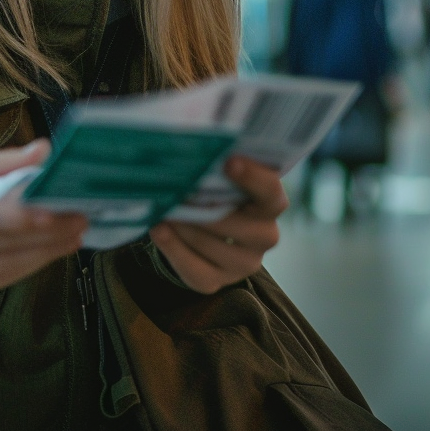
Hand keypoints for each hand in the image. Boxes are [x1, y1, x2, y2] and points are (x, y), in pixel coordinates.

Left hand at [148, 155, 288, 293]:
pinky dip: (173, 248)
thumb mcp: (223, 177)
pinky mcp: (218, 281)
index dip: (253, 178)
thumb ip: (217, 165)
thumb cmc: (217, 192)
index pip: (271, 193)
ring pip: (211, 245)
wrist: (205, 230)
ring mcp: (244, 263)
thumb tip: (192, 149)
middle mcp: (265, 236)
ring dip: (184, 225)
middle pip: (236, 225)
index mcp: (271, 204)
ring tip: (164, 207)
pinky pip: (195, 271)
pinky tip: (159, 229)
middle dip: (204, 207)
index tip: (229, 162)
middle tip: (179, 189)